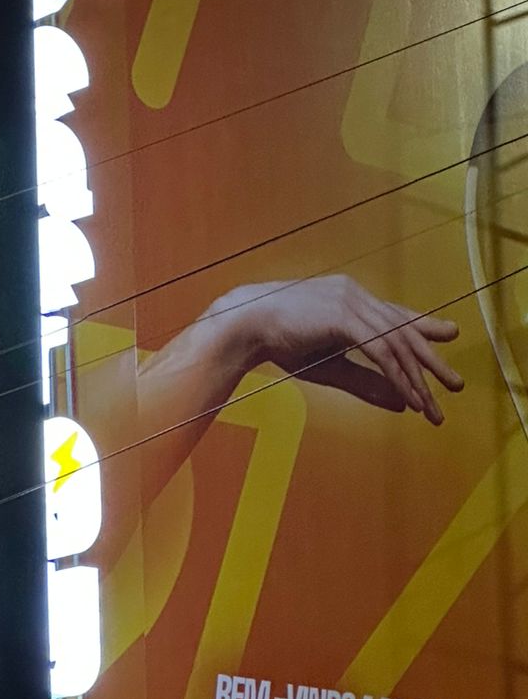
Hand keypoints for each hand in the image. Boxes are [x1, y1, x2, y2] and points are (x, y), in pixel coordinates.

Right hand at [212, 276, 463, 423]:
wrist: (244, 326)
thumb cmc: (279, 342)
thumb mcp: (329, 365)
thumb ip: (365, 381)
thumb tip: (400, 402)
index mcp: (348, 298)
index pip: (394, 314)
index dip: (422, 327)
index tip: (447, 335)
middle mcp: (355, 295)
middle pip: (404, 328)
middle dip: (431, 359)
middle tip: (455, 384)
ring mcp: (351, 302)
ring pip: (397, 342)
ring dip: (418, 376)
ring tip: (434, 403)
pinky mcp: (344, 317)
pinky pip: (381, 350)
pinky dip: (398, 375)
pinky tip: (410, 395)